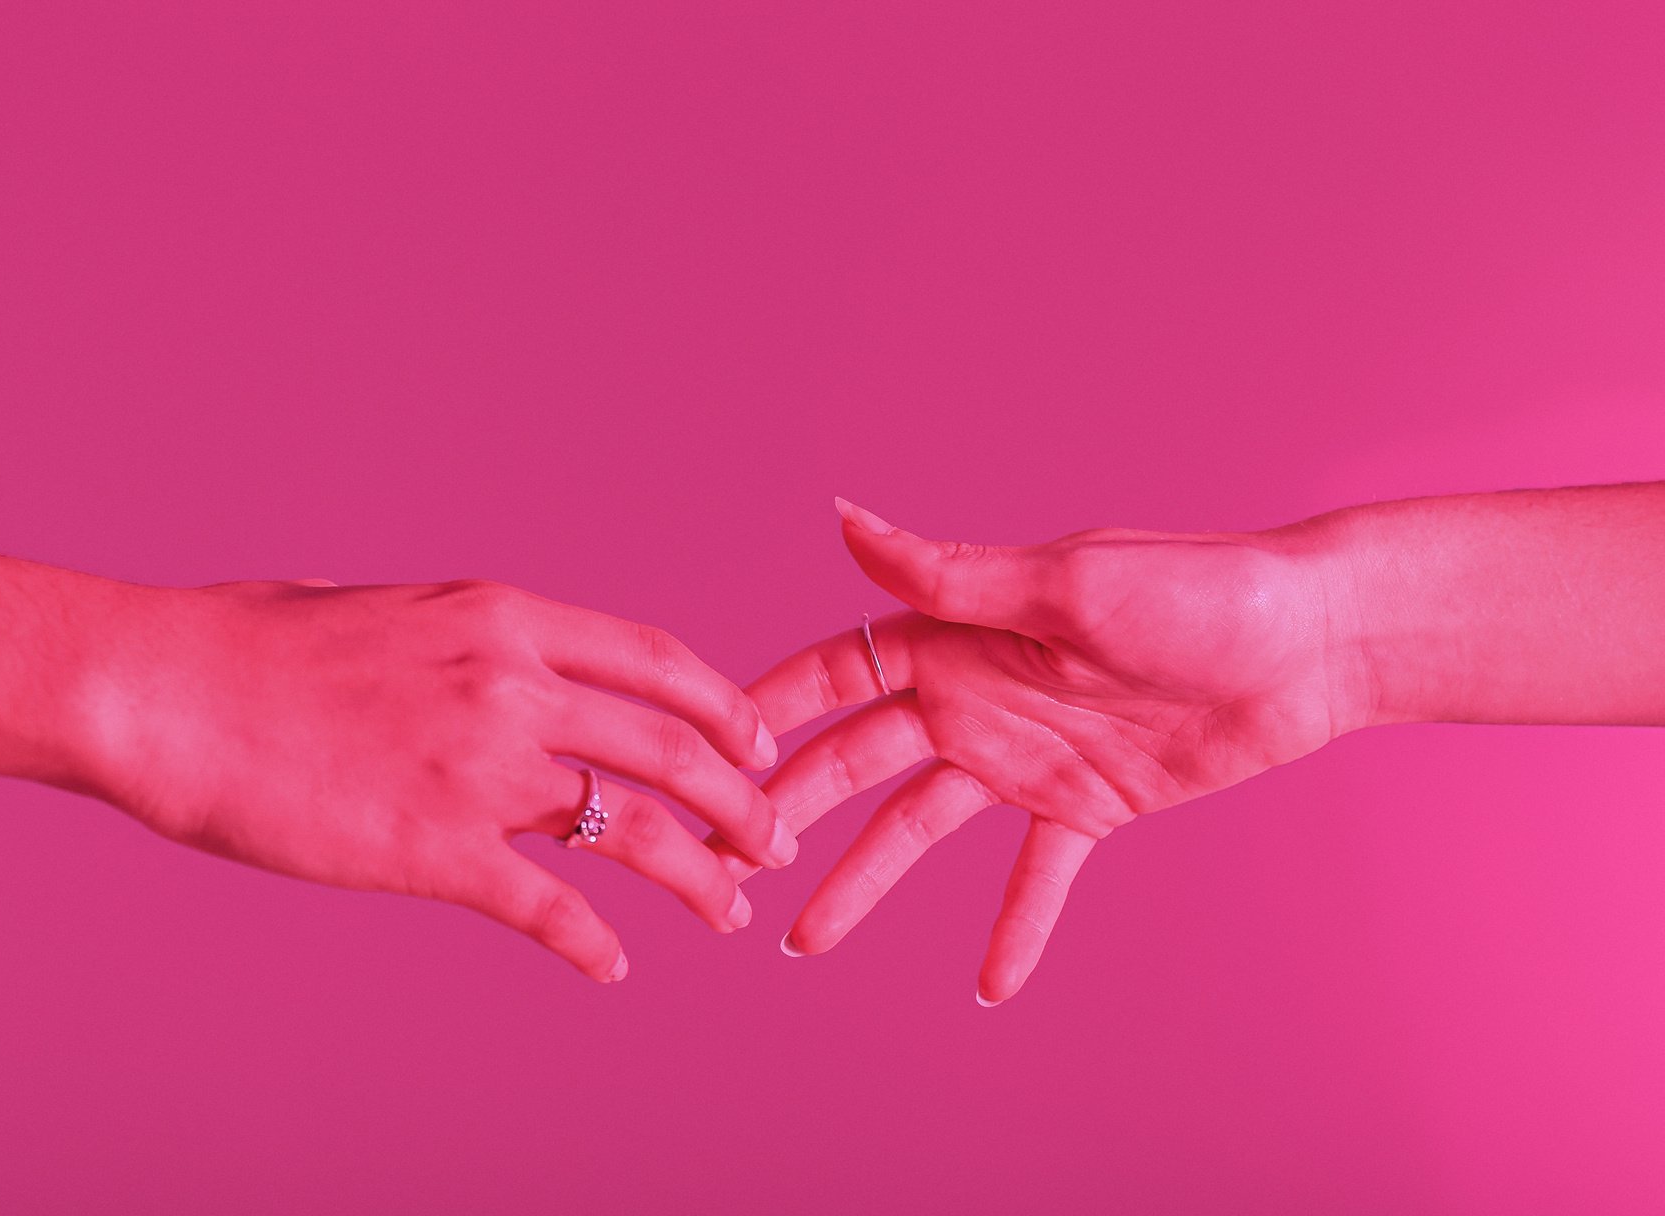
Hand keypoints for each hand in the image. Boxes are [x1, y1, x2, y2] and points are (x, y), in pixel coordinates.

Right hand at [78, 578, 793, 981]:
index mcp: (504, 619)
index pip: (659, 662)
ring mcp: (480, 768)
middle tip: (773, 840)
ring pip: (638, 829)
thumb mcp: (381, 606)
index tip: (758, 744)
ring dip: (699, 877)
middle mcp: (512, 686)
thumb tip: (473, 640)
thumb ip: (453, 632)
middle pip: (675, 750)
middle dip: (744, 801)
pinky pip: (548, 906)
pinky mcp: (434, 849)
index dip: (726, 710)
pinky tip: (610, 966)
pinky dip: (592, 942)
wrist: (164, 693)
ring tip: (729, 912)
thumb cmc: (252, 644)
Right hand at [728, 500, 1369, 1003]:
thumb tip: (842, 516)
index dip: (772, 711)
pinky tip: (985, 988)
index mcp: (960, 633)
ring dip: (864, 882)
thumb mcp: (1063, 585)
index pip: (839, 672)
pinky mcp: (1086, 805)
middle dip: (791, 809)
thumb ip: (948, 573)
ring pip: (921, 829)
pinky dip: (1013, 928)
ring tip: (802, 941)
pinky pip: (1036, 876)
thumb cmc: (1194, 591)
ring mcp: (1026, 756)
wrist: (1311, 644)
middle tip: (729, 865)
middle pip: (859, 760)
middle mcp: (976, 695)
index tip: (705, 751)